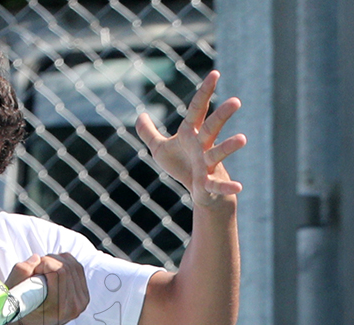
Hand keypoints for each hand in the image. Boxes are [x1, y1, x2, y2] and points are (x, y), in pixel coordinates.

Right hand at [6, 253, 89, 324]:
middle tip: (37, 270)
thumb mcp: (12, 295)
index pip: (59, 272)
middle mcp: (74, 306)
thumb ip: (20, 273)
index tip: (33, 271)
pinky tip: (54, 270)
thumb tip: (36, 258)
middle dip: (50, 260)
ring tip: (44, 270)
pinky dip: (65, 264)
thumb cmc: (20, 315)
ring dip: (57, 261)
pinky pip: (78, 269)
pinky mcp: (84, 296)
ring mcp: (82, 302)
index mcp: (58, 308)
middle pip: (67, 266)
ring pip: (74, 265)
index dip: (44, 264)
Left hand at [136, 70, 246, 207]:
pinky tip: (238, 187)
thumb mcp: (160, 149)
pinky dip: (227, 186)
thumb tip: (140, 115)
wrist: (201, 191)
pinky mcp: (208, 184)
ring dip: (228, 147)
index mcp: (190, 135)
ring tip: (242, 139)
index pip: (198, 110)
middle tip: (235, 101)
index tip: (215, 74)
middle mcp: (202, 146)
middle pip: (211, 128)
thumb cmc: (183, 166)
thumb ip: (149, 132)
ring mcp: (207, 165)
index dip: (205, 92)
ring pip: (218, 153)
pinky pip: (217, 185)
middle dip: (221, 116)